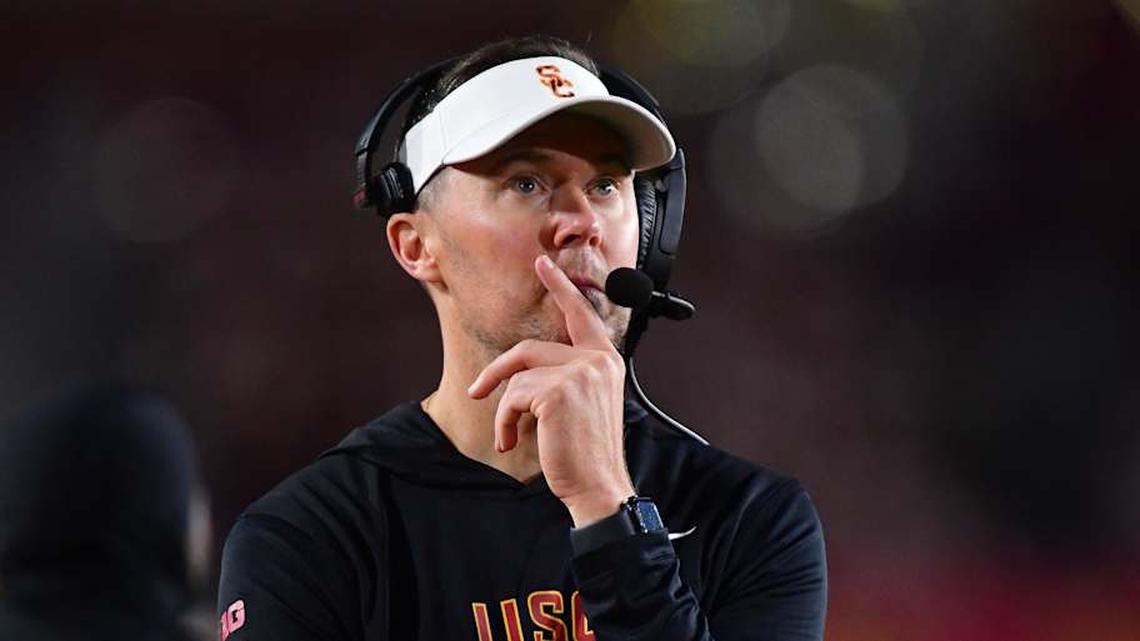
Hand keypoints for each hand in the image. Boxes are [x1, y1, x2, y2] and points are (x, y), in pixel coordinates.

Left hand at [467, 254, 634, 525]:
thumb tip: (523, 371)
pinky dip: (504, 422)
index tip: (543, 264)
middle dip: (497, 372)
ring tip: (509, 435)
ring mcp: (579, 373)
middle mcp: (596, 361)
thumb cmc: (587, 453)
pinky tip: (512, 441)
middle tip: (476, 391)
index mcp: (606, 361)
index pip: (580, 314)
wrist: (598, 486)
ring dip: (504, 410)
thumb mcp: (584, 405)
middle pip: (529, 349)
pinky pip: (513, 397)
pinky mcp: (558, 391)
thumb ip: (567, 376)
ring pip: (518, 376)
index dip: (559, 287)